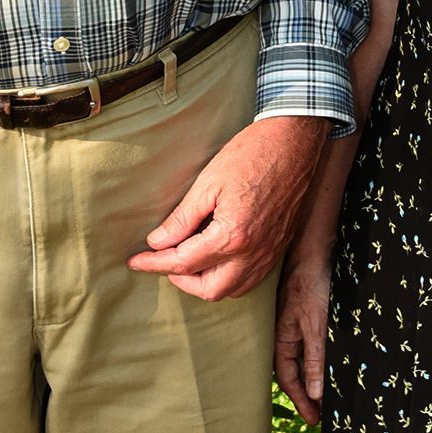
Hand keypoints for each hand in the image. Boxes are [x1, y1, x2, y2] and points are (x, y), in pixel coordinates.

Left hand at [126, 114, 325, 302]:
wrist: (295, 142)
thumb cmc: (252, 154)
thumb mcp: (209, 182)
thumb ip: (182, 218)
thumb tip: (158, 242)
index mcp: (233, 235)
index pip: (184, 262)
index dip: (155, 263)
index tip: (136, 261)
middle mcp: (253, 253)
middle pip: (208, 289)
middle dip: (181, 279)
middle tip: (162, 260)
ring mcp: (269, 253)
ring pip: (232, 290)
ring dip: (205, 282)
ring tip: (188, 261)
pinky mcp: (278, 247)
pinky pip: (251, 279)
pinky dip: (229, 278)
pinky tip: (216, 259)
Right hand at [274, 253, 332, 422]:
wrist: (313, 250)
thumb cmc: (311, 285)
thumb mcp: (316, 326)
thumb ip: (315, 360)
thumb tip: (315, 394)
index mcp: (280, 340)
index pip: (288, 380)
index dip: (301, 401)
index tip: (315, 419)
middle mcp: (284, 335)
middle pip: (293, 372)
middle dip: (306, 393)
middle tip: (322, 413)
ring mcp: (293, 324)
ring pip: (301, 358)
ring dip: (312, 377)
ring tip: (327, 394)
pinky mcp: (304, 315)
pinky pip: (308, 344)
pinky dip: (317, 358)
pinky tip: (328, 362)